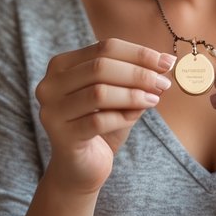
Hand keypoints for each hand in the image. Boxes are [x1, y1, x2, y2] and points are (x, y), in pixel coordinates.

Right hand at [35, 39, 173, 194]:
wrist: (81, 168)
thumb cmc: (101, 126)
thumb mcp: (119, 96)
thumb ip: (136, 78)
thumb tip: (165, 63)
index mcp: (62, 65)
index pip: (104, 47)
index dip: (138, 53)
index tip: (166, 62)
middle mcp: (50, 84)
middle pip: (100, 67)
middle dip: (138, 73)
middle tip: (164, 82)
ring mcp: (52, 111)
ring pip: (99, 92)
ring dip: (133, 94)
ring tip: (154, 100)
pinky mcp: (61, 136)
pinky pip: (98, 121)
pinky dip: (122, 117)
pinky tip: (136, 117)